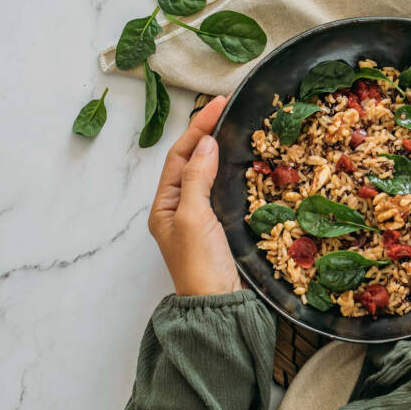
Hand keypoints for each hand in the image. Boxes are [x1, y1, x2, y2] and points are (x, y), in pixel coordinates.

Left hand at [147, 96, 240, 296]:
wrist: (219, 304)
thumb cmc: (201, 264)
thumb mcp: (194, 217)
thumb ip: (197, 179)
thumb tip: (206, 144)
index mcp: (165, 205)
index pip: (180, 156)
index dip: (198, 129)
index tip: (217, 105)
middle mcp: (180, 208)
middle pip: (192, 161)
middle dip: (207, 133)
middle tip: (227, 107)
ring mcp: (201, 218)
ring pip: (208, 174)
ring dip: (220, 150)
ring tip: (235, 126)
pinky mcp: (222, 227)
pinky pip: (224, 190)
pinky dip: (232, 172)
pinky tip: (244, 162)